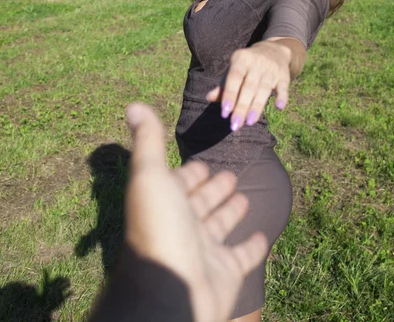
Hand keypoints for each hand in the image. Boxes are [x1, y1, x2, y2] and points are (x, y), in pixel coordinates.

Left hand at [125, 103, 268, 321]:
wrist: (172, 288)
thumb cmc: (160, 226)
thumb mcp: (151, 175)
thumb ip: (148, 141)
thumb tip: (133, 105)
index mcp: (164, 202)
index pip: (178, 182)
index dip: (189, 173)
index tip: (202, 163)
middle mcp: (182, 224)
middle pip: (199, 202)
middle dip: (212, 188)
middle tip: (228, 175)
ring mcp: (204, 249)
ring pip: (219, 225)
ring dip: (229, 211)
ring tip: (242, 195)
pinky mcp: (226, 271)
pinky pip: (242, 256)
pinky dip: (252, 246)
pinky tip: (261, 234)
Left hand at [206, 38, 303, 131]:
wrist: (272, 51)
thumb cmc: (246, 66)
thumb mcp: (233, 70)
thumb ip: (223, 86)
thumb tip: (209, 98)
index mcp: (240, 59)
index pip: (234, 78)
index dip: (229, 95)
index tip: (225, 113)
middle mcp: (256, 62)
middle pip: (248, 87)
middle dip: (242, 107)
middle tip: (235, 125)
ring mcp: (271, 68)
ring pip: (264, 89)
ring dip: (257, 107)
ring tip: (249, 122)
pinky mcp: (284, 75)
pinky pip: (283, 87)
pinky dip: (282, 97)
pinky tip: (278, 108)